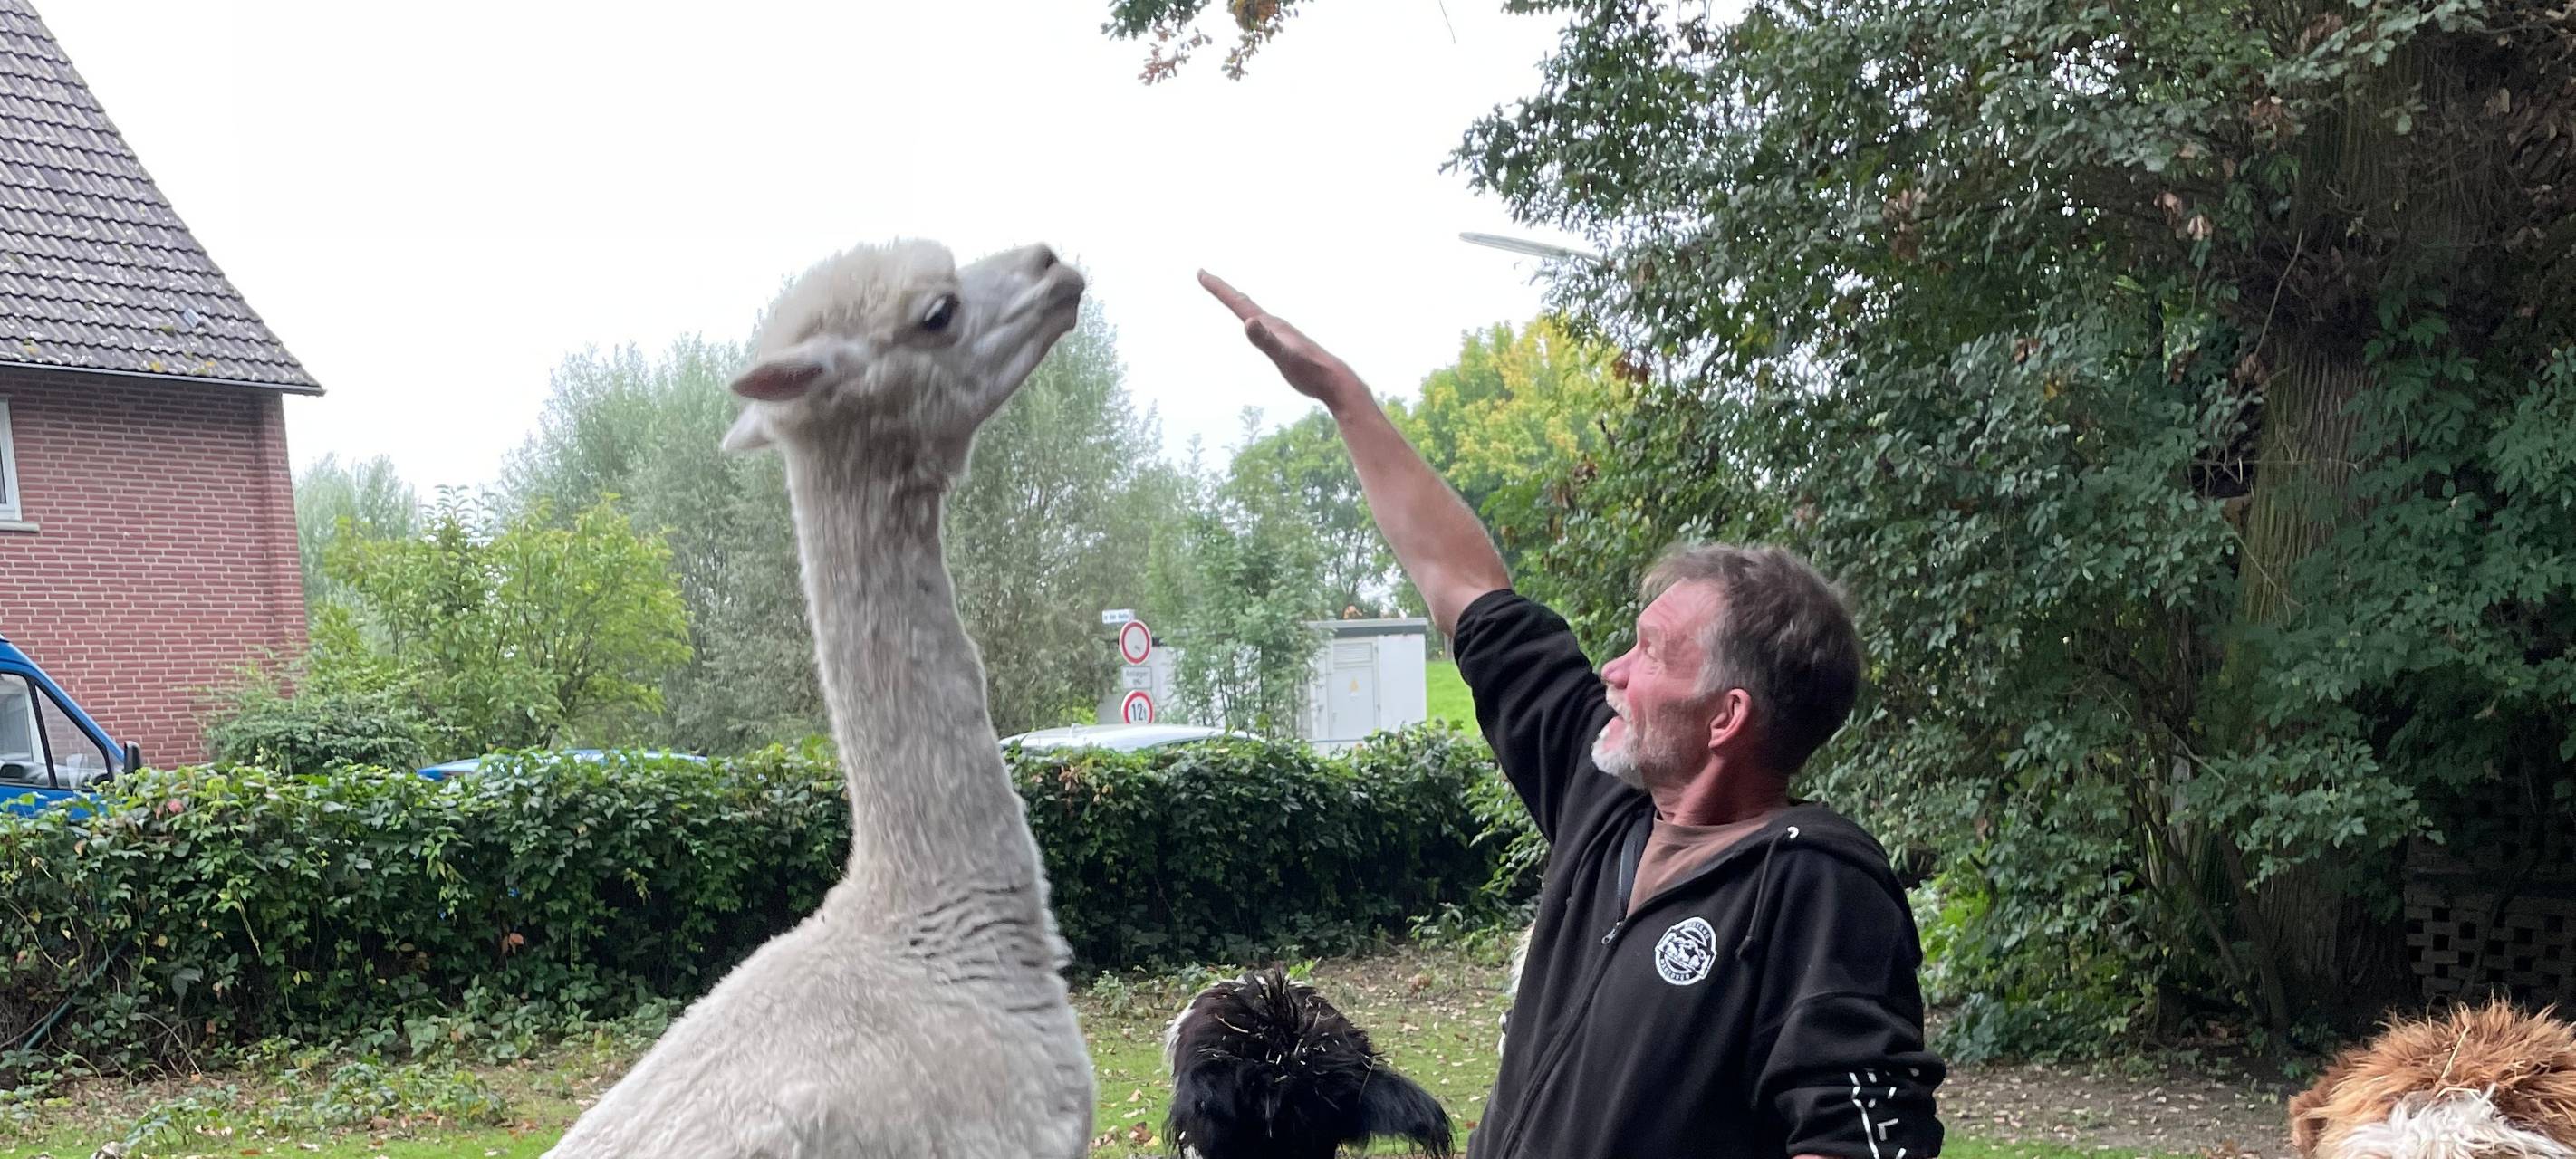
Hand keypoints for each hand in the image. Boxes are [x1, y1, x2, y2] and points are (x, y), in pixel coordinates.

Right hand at [1199, 270, 1362, 409]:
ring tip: (1229, 296)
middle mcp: (1275, 324)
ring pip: (1254, 312)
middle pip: (1244, 302)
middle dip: (1223, 290)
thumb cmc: (1310, 372)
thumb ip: (1267, 340)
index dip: (1218, 288)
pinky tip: (1256, 325)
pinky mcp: (1287, 345)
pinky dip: (1253, 320)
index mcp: (1271, 324)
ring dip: (1238, 302)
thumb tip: (1248, 321)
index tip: (1201, 272)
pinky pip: (1263, 326)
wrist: (1335, 381)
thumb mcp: (1285, 358)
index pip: (1238, 303)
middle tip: (1205, 276)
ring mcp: (1281, 334)